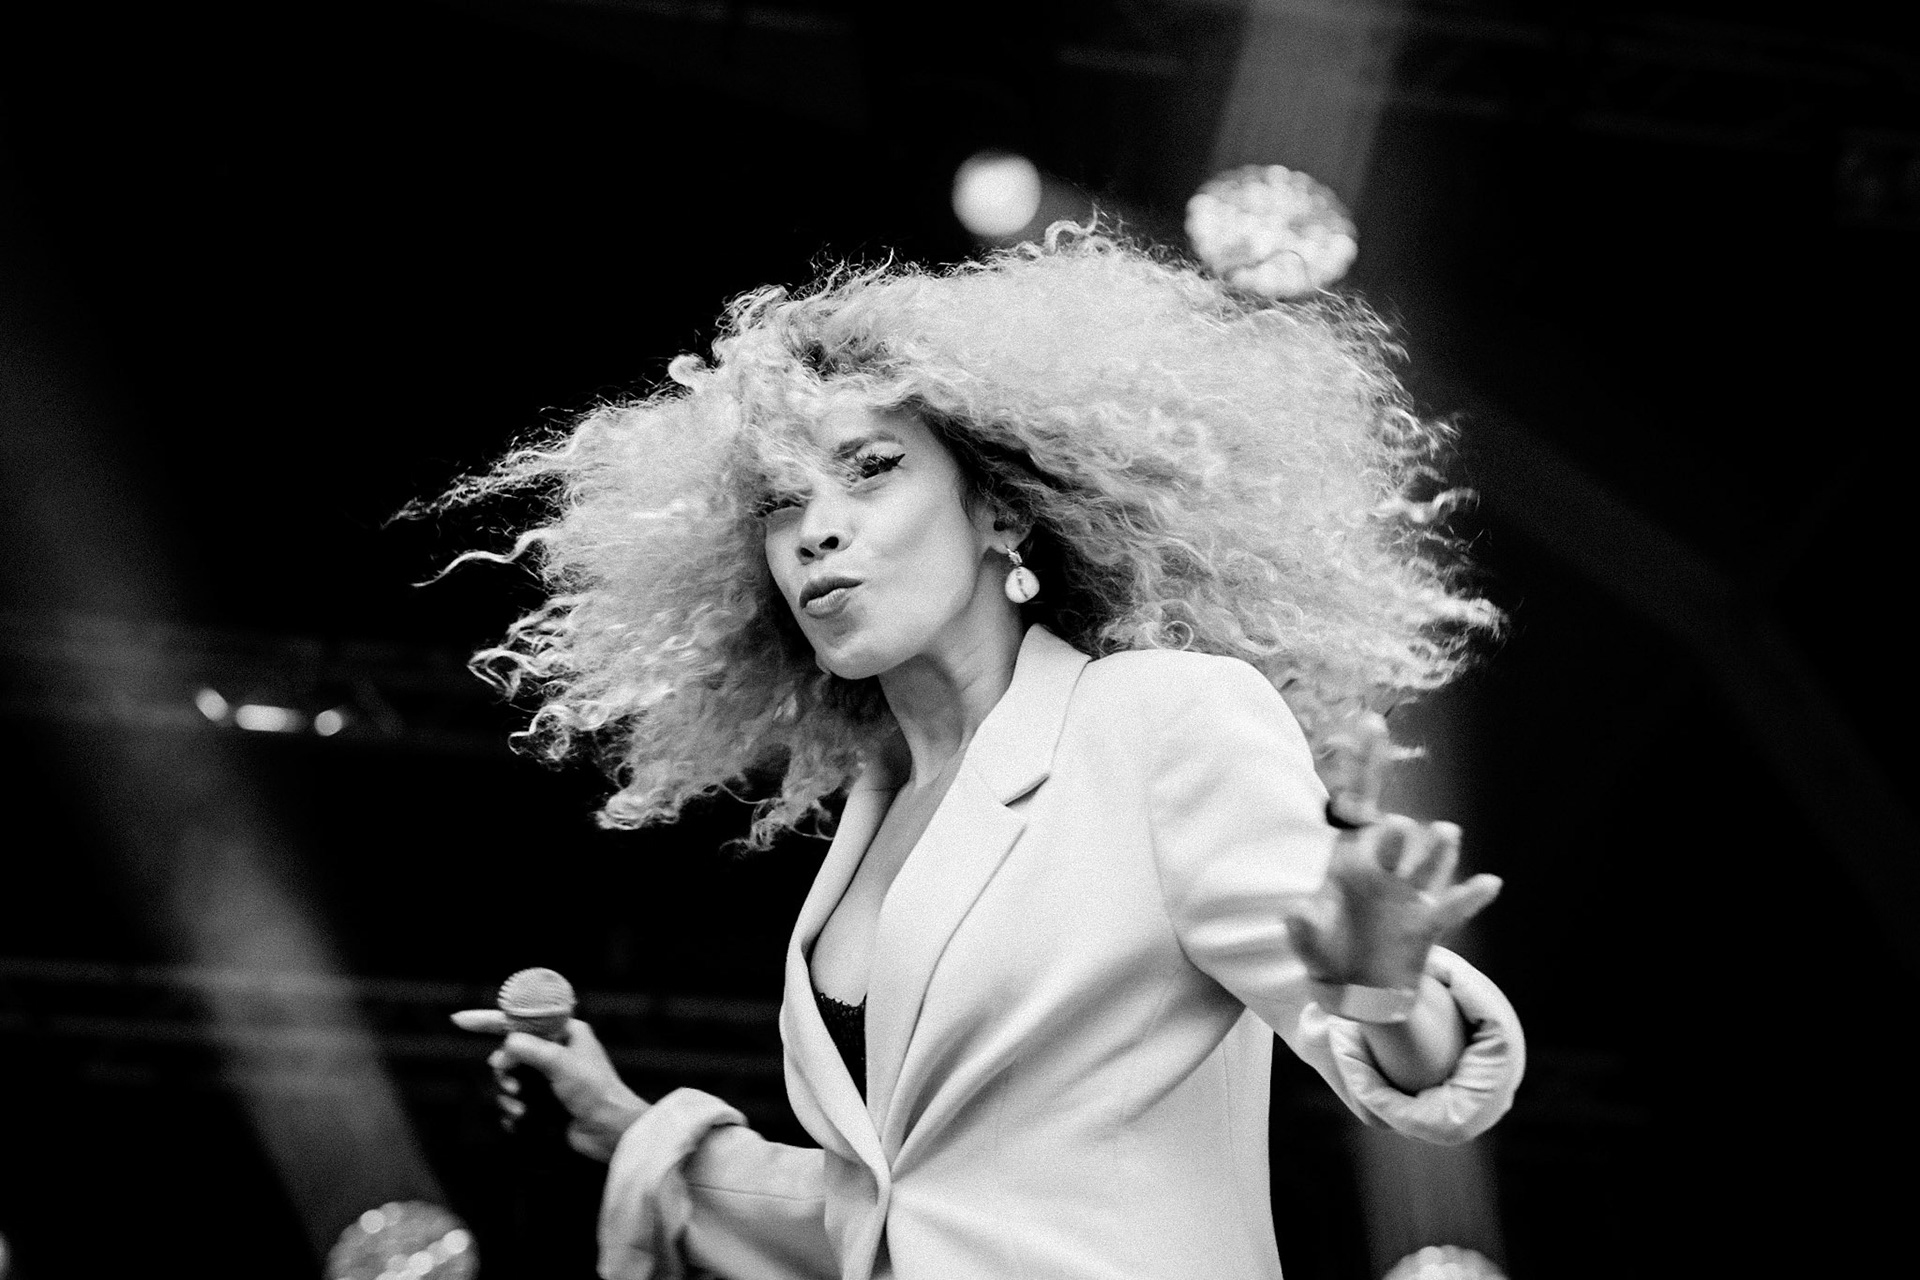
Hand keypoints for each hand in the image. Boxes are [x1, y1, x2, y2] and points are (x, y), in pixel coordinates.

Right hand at [450, 1010, 649, 1162]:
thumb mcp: (561, 1063)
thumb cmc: (595, 1092)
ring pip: (509, 1079)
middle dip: (504, 1070)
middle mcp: (555, 1052)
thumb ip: (530, 1049)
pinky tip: (520, 1120)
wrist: (610, 1132)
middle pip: (510, 1053)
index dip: (489, 1020)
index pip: (521, 1020)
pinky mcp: (544, 1103)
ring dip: (508, 1095)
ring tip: (521, 1108)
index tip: (459, 1020)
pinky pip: (514, 1102)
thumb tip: (505, 1048)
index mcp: (565, 1033)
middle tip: (512, 1084)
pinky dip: (512, 1111)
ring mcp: (548, 1078)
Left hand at [1292, 712, 1500, 990]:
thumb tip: (1295, 915)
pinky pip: (1452, 909)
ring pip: (1426, 867)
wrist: (1358, 988)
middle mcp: (1382, 870)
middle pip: (1392, 833)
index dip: (1363, 765)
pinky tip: (1490, 884)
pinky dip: (1470, 898)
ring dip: (1437, 854)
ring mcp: (1408, 895)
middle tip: (1394, 825)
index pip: (1355, 804)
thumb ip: (1303, 931)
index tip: (1371, 722)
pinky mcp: (1427, 925)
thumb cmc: (1330, 952)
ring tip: (1448, 834)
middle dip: (1394, 831)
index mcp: (1348, 860)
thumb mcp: (1310, 944)